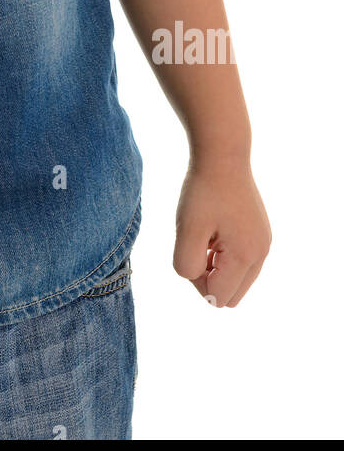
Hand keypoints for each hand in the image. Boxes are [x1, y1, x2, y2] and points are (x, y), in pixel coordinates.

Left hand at [173, 158, 271, 306]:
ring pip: (235, 280)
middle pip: (230, 295)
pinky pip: (240, 263)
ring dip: (215, 266)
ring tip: (206, 233)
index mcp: (246, 256)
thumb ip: (188, 265)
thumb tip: (205, 289)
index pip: (216, 296)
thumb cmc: (203, 191)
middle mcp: (261, 255)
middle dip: (208, 277)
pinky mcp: (261, 234)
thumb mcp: (187, 229)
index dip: (195, 278)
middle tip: (197, 242)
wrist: (223, 154)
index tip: (189, 246)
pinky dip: (223, 255)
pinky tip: (214, 228)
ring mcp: (264, 244)